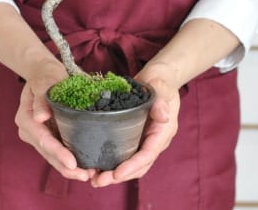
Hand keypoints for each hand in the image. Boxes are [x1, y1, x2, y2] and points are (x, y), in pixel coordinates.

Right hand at [15, 63, 95, 181]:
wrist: (45, 73)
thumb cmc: (46, 74)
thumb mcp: (45, 80)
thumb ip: (41, 98)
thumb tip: (39, 117)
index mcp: (25, 119)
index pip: (43, 140)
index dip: (58, 153)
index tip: (72, 163)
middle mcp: (29, 131)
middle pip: (48, 153)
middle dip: (66, 167)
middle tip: (87, 175)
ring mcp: (38, 136)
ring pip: (53, 157)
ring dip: (69, 169)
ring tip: (89, 175)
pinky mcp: (49, 137)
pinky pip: (58, 153)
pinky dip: (70, 161)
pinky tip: (85, 167)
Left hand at [90, 64, 180, 186]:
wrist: (157, 77)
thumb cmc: (160, 80)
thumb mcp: (161, 85)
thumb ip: (161, 99)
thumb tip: (164, 116)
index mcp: (162, 132)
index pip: (148, 154)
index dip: (132, 166)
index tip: (116, 174)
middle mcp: (154, 140)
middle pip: (138, 166)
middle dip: (119, 176)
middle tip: (98, 181)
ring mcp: (144, 140)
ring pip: (130, 164)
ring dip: (113, 174)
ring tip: (93, 178)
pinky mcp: (134, 136)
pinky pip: (124, 154)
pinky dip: (111, 162)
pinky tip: (95, 164)